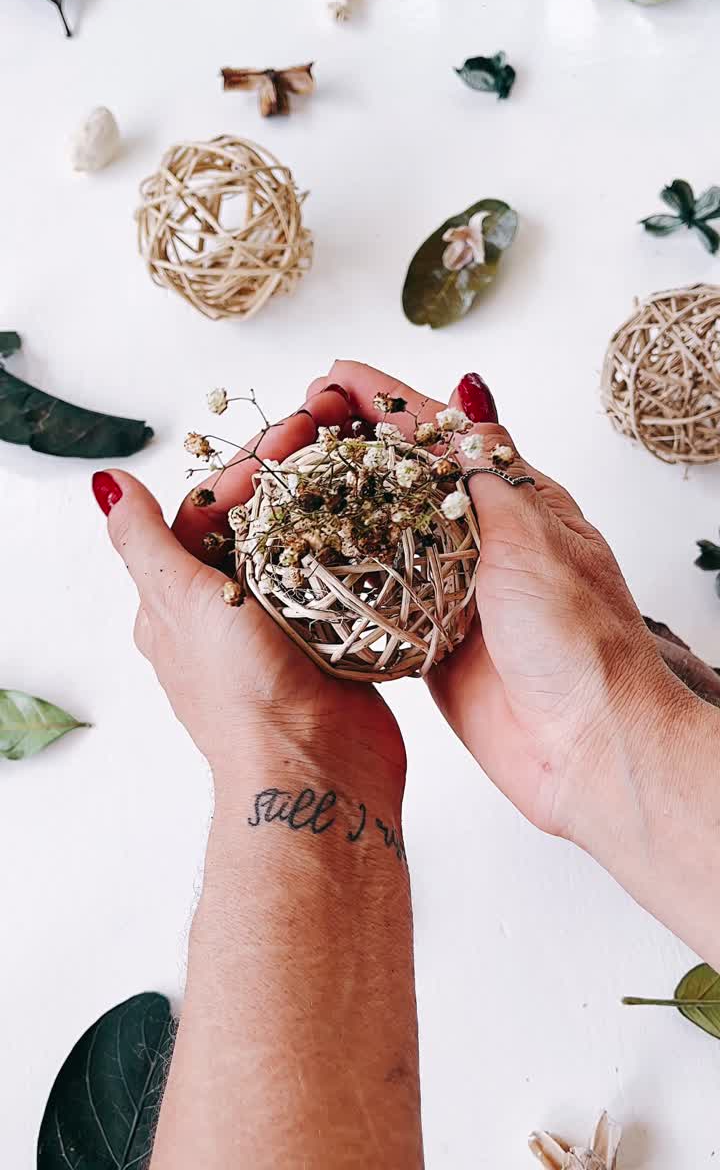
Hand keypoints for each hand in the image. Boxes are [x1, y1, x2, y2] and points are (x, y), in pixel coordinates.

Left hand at [92, 385, 405, 792]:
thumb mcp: (180, 603)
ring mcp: (281, 629)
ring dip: (325, 503)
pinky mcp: (329, 644)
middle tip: (331, 434)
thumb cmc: (242, 694)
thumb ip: (145, 541)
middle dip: (290, 473)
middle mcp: (227, 613)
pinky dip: (354, 546)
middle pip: (256, 521)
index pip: (208, 508)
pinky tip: (377, 518)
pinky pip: (339, 580)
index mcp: (179, 601)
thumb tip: (106, 487)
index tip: (292, 431)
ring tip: (360, 463)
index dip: (247, 466)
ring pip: (301, 545)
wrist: (318, 773)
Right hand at [305, 361, 695, 847]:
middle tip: (291, 431)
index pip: (439, 433)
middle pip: (400, 475)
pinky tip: (301, 555)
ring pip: (381, 531)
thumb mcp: (535, 540)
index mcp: (516, 502)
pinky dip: (340, 573)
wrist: (590, 748)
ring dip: (335, 503)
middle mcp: (480, 539)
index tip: (330, 379)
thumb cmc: (582, 641)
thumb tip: (465, 401)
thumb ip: (488, 475)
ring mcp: (450, 590)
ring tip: (281, 480)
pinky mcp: (429, 640)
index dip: (383, 399)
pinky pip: (376, 595)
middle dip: (346, 445)